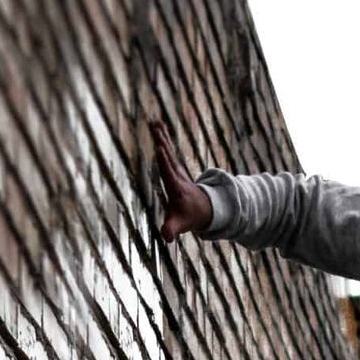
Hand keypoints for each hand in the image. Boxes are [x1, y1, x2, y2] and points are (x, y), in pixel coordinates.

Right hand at [151, 120, 212, 242]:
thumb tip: (167, 237)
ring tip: (155, 122)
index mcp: (177, 188)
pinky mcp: (175, 167)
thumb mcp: (179, 224)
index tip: (160, 149)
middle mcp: (178, 177)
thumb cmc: (188, 217)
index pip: (170, 174)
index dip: (165, 162)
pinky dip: (162, 138)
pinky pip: (167, 150)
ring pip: (169, 151)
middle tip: (156, 131)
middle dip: (163, 145)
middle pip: (169, 159)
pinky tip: (157, 126)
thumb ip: (171, 229)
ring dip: (162, 137)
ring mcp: (177, 170)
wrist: (204, 208)